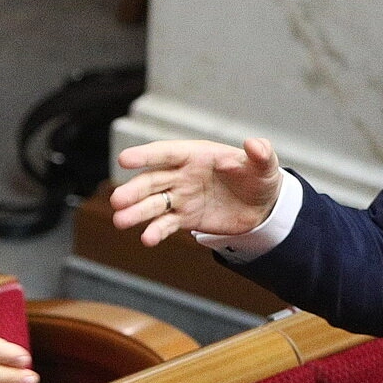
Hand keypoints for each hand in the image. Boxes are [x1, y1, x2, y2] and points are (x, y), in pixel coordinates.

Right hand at [111, 138, 281, 246]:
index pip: (167, 153)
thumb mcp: (265, 166)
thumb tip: (254, 143)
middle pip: (153, 181)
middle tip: (117, 200)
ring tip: (120, 221)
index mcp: (196, 155)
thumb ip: (260, 154)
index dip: (146, 156)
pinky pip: (167, 224)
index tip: (124, 160)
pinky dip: (156, 231)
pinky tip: (147, 239)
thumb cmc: (259, 178)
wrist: (262, 207)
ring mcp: (182, 197)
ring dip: (137, 212)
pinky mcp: (186, 219)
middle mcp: (182, 175)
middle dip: (134, 190)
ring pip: (154, 204)